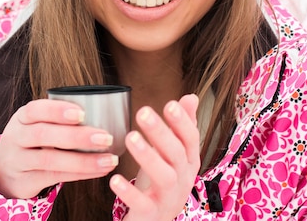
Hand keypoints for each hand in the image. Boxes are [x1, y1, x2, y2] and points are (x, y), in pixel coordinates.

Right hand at [0, 98, 118, 198]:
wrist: (2, 170)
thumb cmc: (31, 140)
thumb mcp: (35, 123)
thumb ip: (58, 118)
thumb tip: (103, 110)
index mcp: (22, 117)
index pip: (36, 110)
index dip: (57, 110)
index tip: (82, 113)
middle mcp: (17, 137)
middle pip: (43, 135)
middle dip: (77, 136)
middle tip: (105, 137)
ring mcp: (18, 161)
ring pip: (50, 160)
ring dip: (83, 160)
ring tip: (109, 159)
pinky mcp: (25, 181)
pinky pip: (54, 178)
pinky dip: (80, 174)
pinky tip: (99, 170)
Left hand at [109, 94, 199, 220]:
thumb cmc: (165, 179)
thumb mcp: (175, 152)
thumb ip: (182, 125)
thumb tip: (191, 97)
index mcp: (189, 160)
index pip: (191, 139)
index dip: (182, 122)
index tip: (169, 104)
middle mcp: (183, 178)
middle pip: (176, 154)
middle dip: (161, 133)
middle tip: (143, 113)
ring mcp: (169, 197)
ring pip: (163, 177)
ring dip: (148, 156)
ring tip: (130, 137)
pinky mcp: (151, 214)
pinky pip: (143, 204)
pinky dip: (129, 193)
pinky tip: (115, 179)